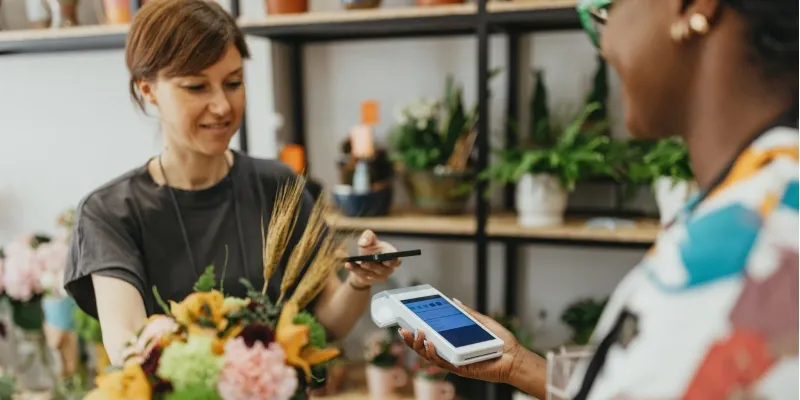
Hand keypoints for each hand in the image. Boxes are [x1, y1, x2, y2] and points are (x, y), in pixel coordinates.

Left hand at [344, 230, 400, 288]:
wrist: (361, 261)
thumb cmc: (370, 249)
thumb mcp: (369, 241)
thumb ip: (368, 237)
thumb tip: (364, 242)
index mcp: (392, 256)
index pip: (396, 261)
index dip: (392, 261)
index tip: (385, 260)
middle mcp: (388, 268)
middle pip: (383, 269)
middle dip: (373, 265)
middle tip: (364, 262)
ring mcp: (379, 276)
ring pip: (372, 273)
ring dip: (362, 268)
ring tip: (352, 262)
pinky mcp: (370, 280)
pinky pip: (362, 275)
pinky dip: (354, 269)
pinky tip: (348, 264)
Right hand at [399, 300, 521, 383]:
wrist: (514, 356)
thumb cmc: (501, 342)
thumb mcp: (482, 321)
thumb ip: (467, 312)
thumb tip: (454, 301)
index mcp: (453, 342)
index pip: (431, 337)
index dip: (417, 331)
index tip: (407, 321)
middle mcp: (451, 352)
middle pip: (425, 348)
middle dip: (411, 340)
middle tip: (403, 329)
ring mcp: (454, 361)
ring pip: (429, 356)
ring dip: (419, 346)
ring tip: (416, 333)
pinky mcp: (460, 369)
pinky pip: (442, 363)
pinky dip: (434, 353)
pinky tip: (431, 343)